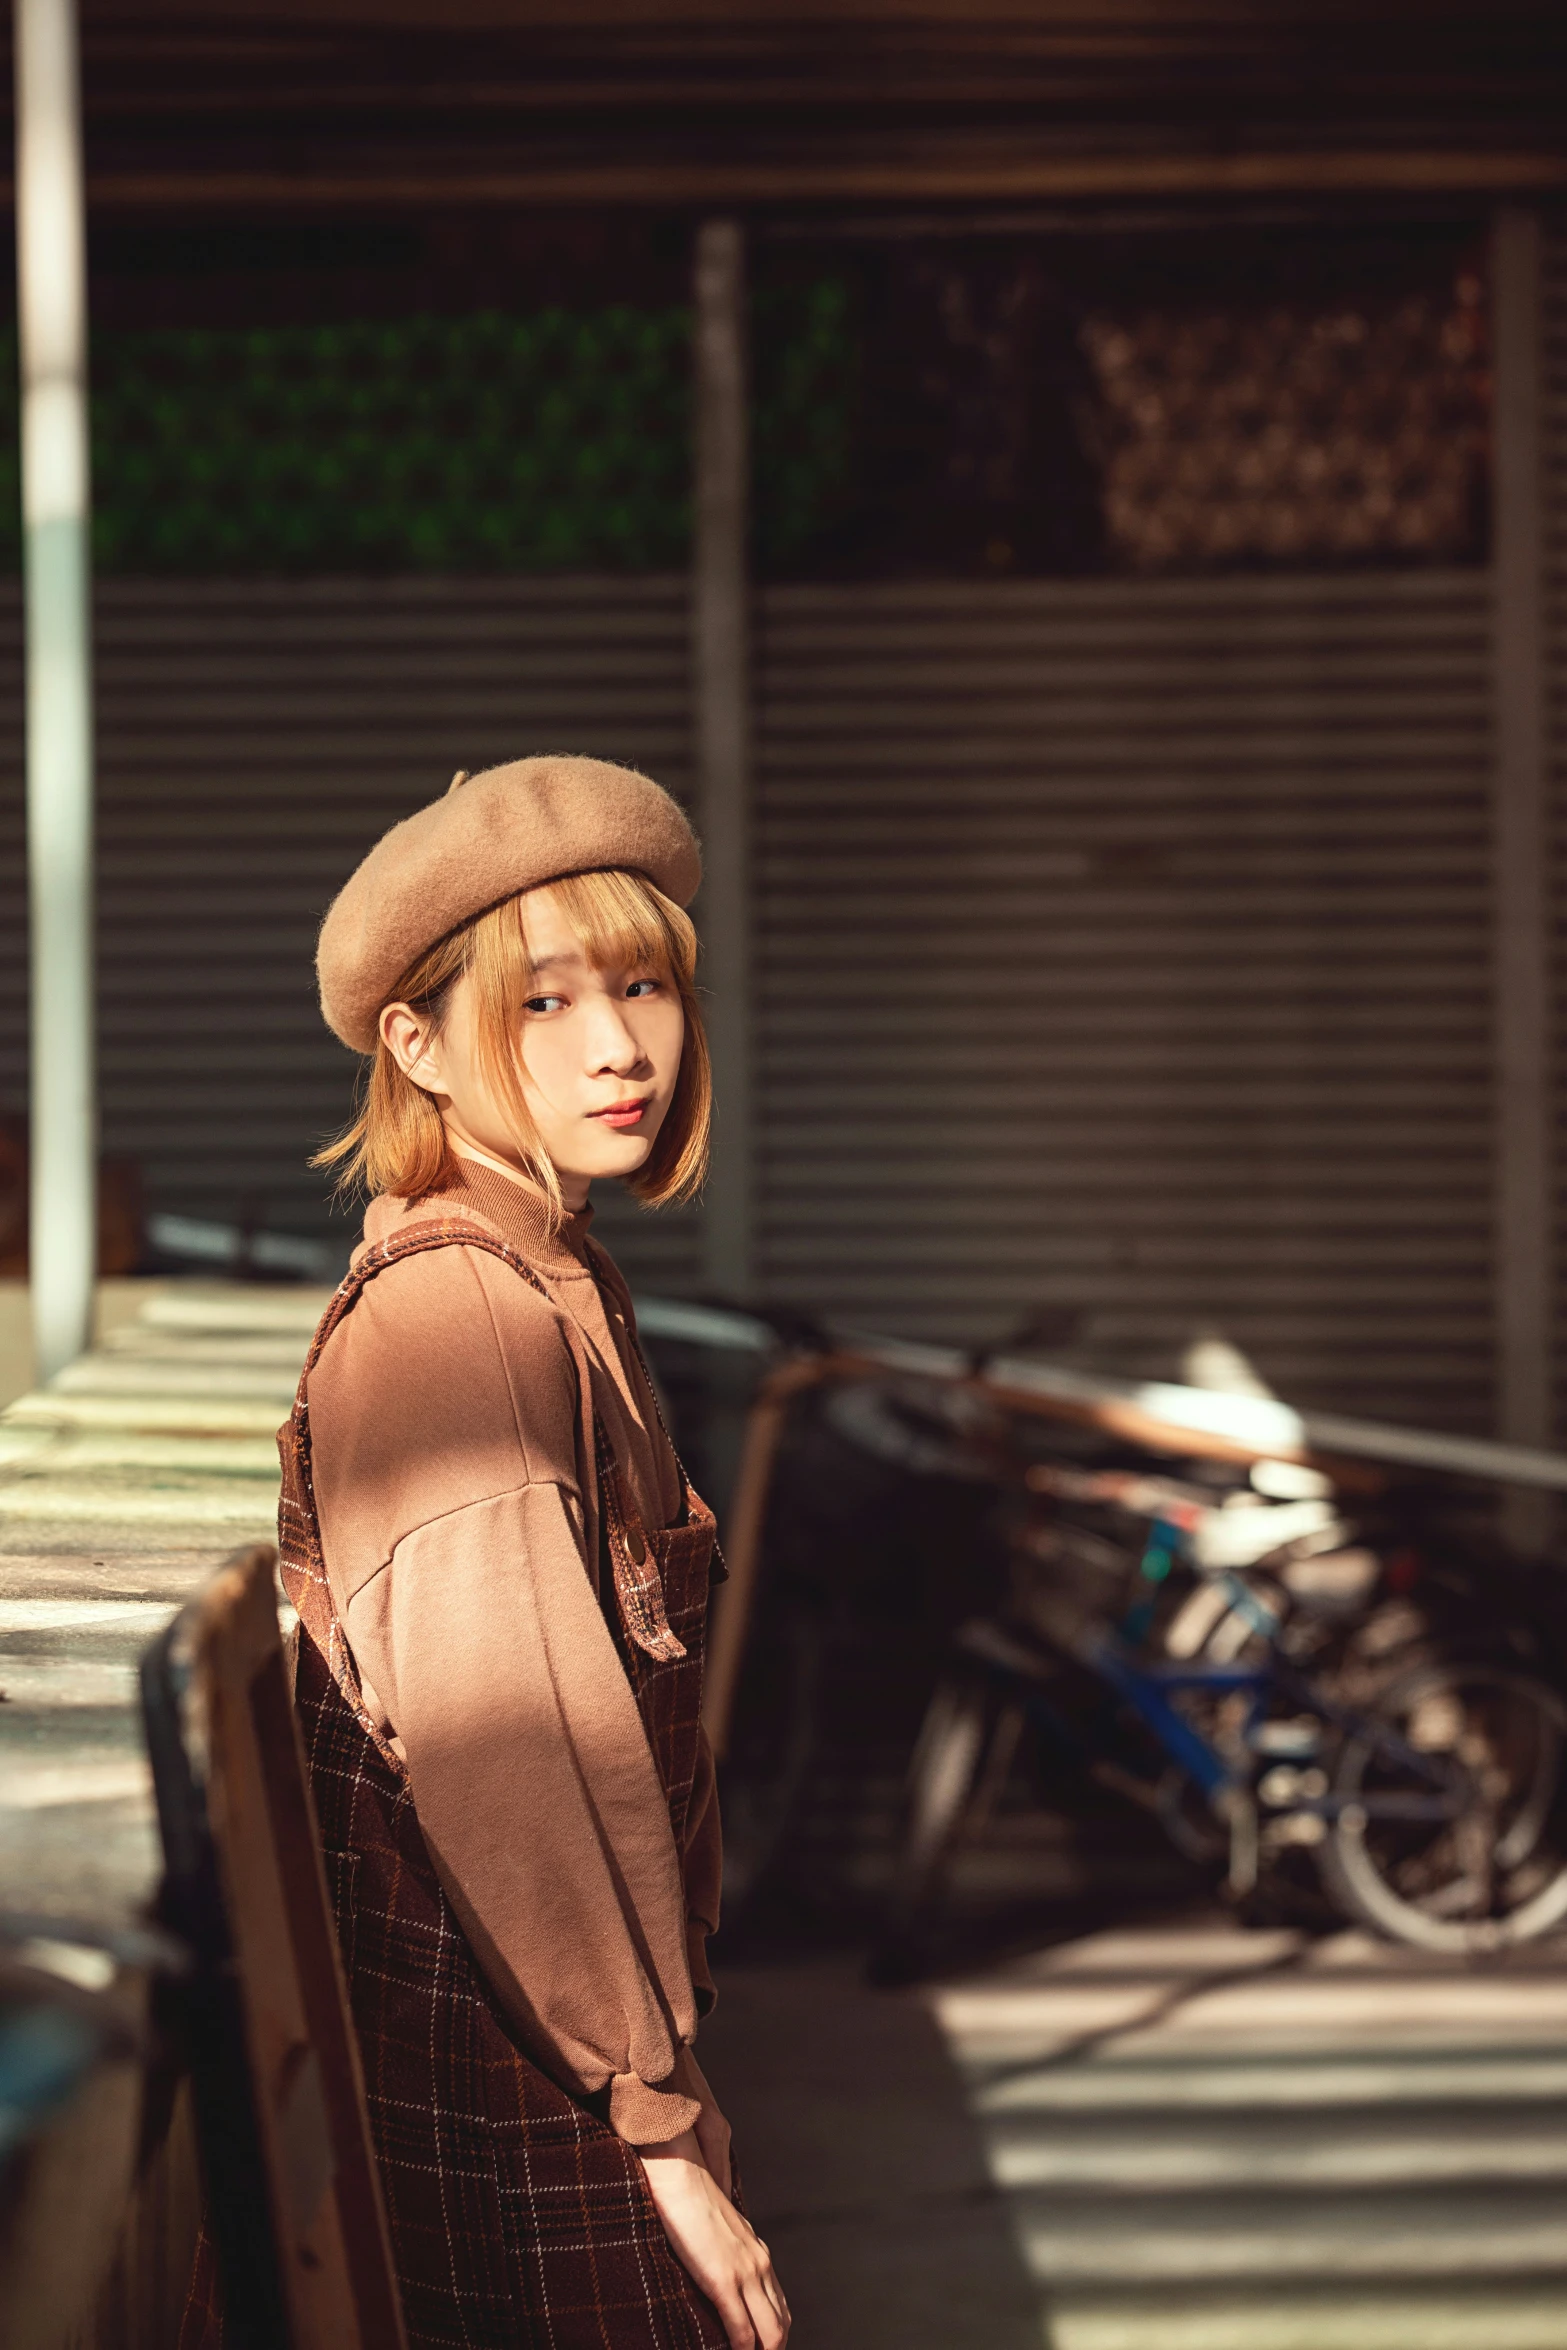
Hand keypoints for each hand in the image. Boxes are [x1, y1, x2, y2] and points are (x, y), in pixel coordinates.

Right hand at [640, 2129, 788, 2349]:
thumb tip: (712, 2265)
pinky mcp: (723, 2279)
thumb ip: (722, 2250)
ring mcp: (744, 2272)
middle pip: (780, 2323)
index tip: (764, 2349)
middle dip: (773, 2349)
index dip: (774, 2334)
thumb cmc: (689, 2195)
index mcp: (757, 2253)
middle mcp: (759, 2264)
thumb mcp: (715, 2228)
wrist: (680, 2169)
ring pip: (770, 2331)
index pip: (778, 2305)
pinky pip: (741, 2329)